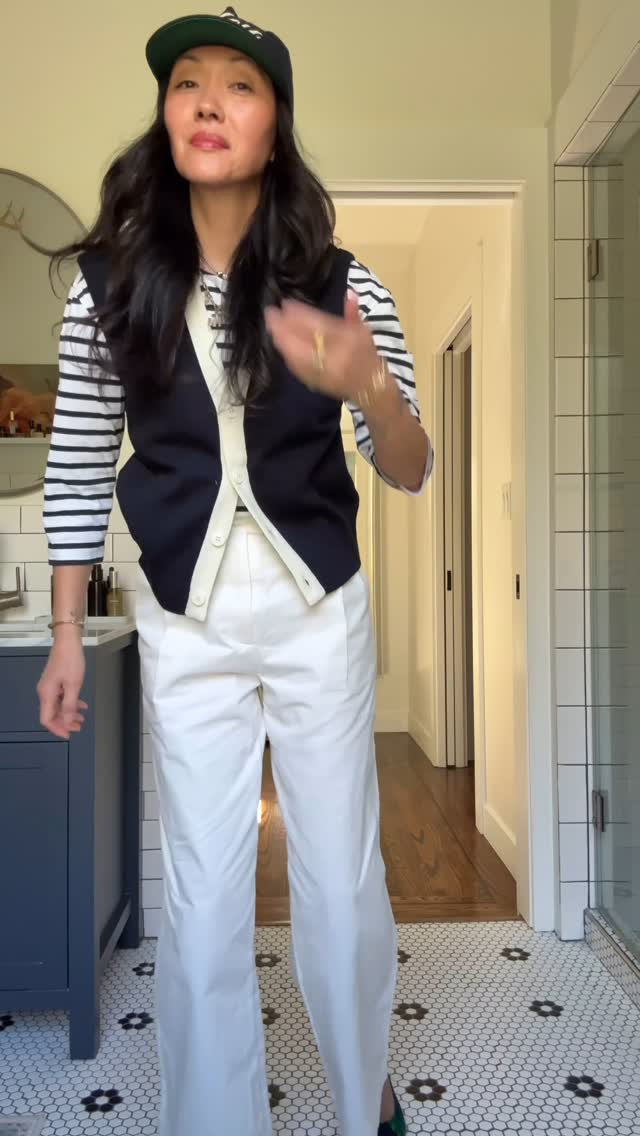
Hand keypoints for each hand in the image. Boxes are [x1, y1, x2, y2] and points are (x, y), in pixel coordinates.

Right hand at [37, 631, 86, 738]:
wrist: (68, 642)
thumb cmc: (70, 660)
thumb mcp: (73, 685)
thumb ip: (70, 705)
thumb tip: (67, 722)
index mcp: (47, 694)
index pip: (47, 719)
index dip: (58, 729)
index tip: (69, 734)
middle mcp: (45, 692)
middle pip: (52, 714)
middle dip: (65, 722)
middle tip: (79, 727)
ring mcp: (50, 686)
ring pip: (58, 706)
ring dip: (69, 713)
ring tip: (82, 718)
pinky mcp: (56, 681)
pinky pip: (61, 697)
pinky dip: (71, 703)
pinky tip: (81, 705)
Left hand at [264, 291, 381, 402]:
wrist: (369, 387)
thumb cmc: (366, 356)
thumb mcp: (363, 331)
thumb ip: (352, 312)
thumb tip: (350, 292)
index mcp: (346, 341)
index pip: (318, 324)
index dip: (299, 313)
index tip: (285, 303)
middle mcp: (332, 356)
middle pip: (302, 338)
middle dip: (283, 325)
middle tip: (270, 312)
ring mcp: (321, 370)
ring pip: (295, 353)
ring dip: (281, 339)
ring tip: (271, 326)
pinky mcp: (313, 381)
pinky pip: (295, 366)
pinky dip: (286, 353)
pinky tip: (279, 343)